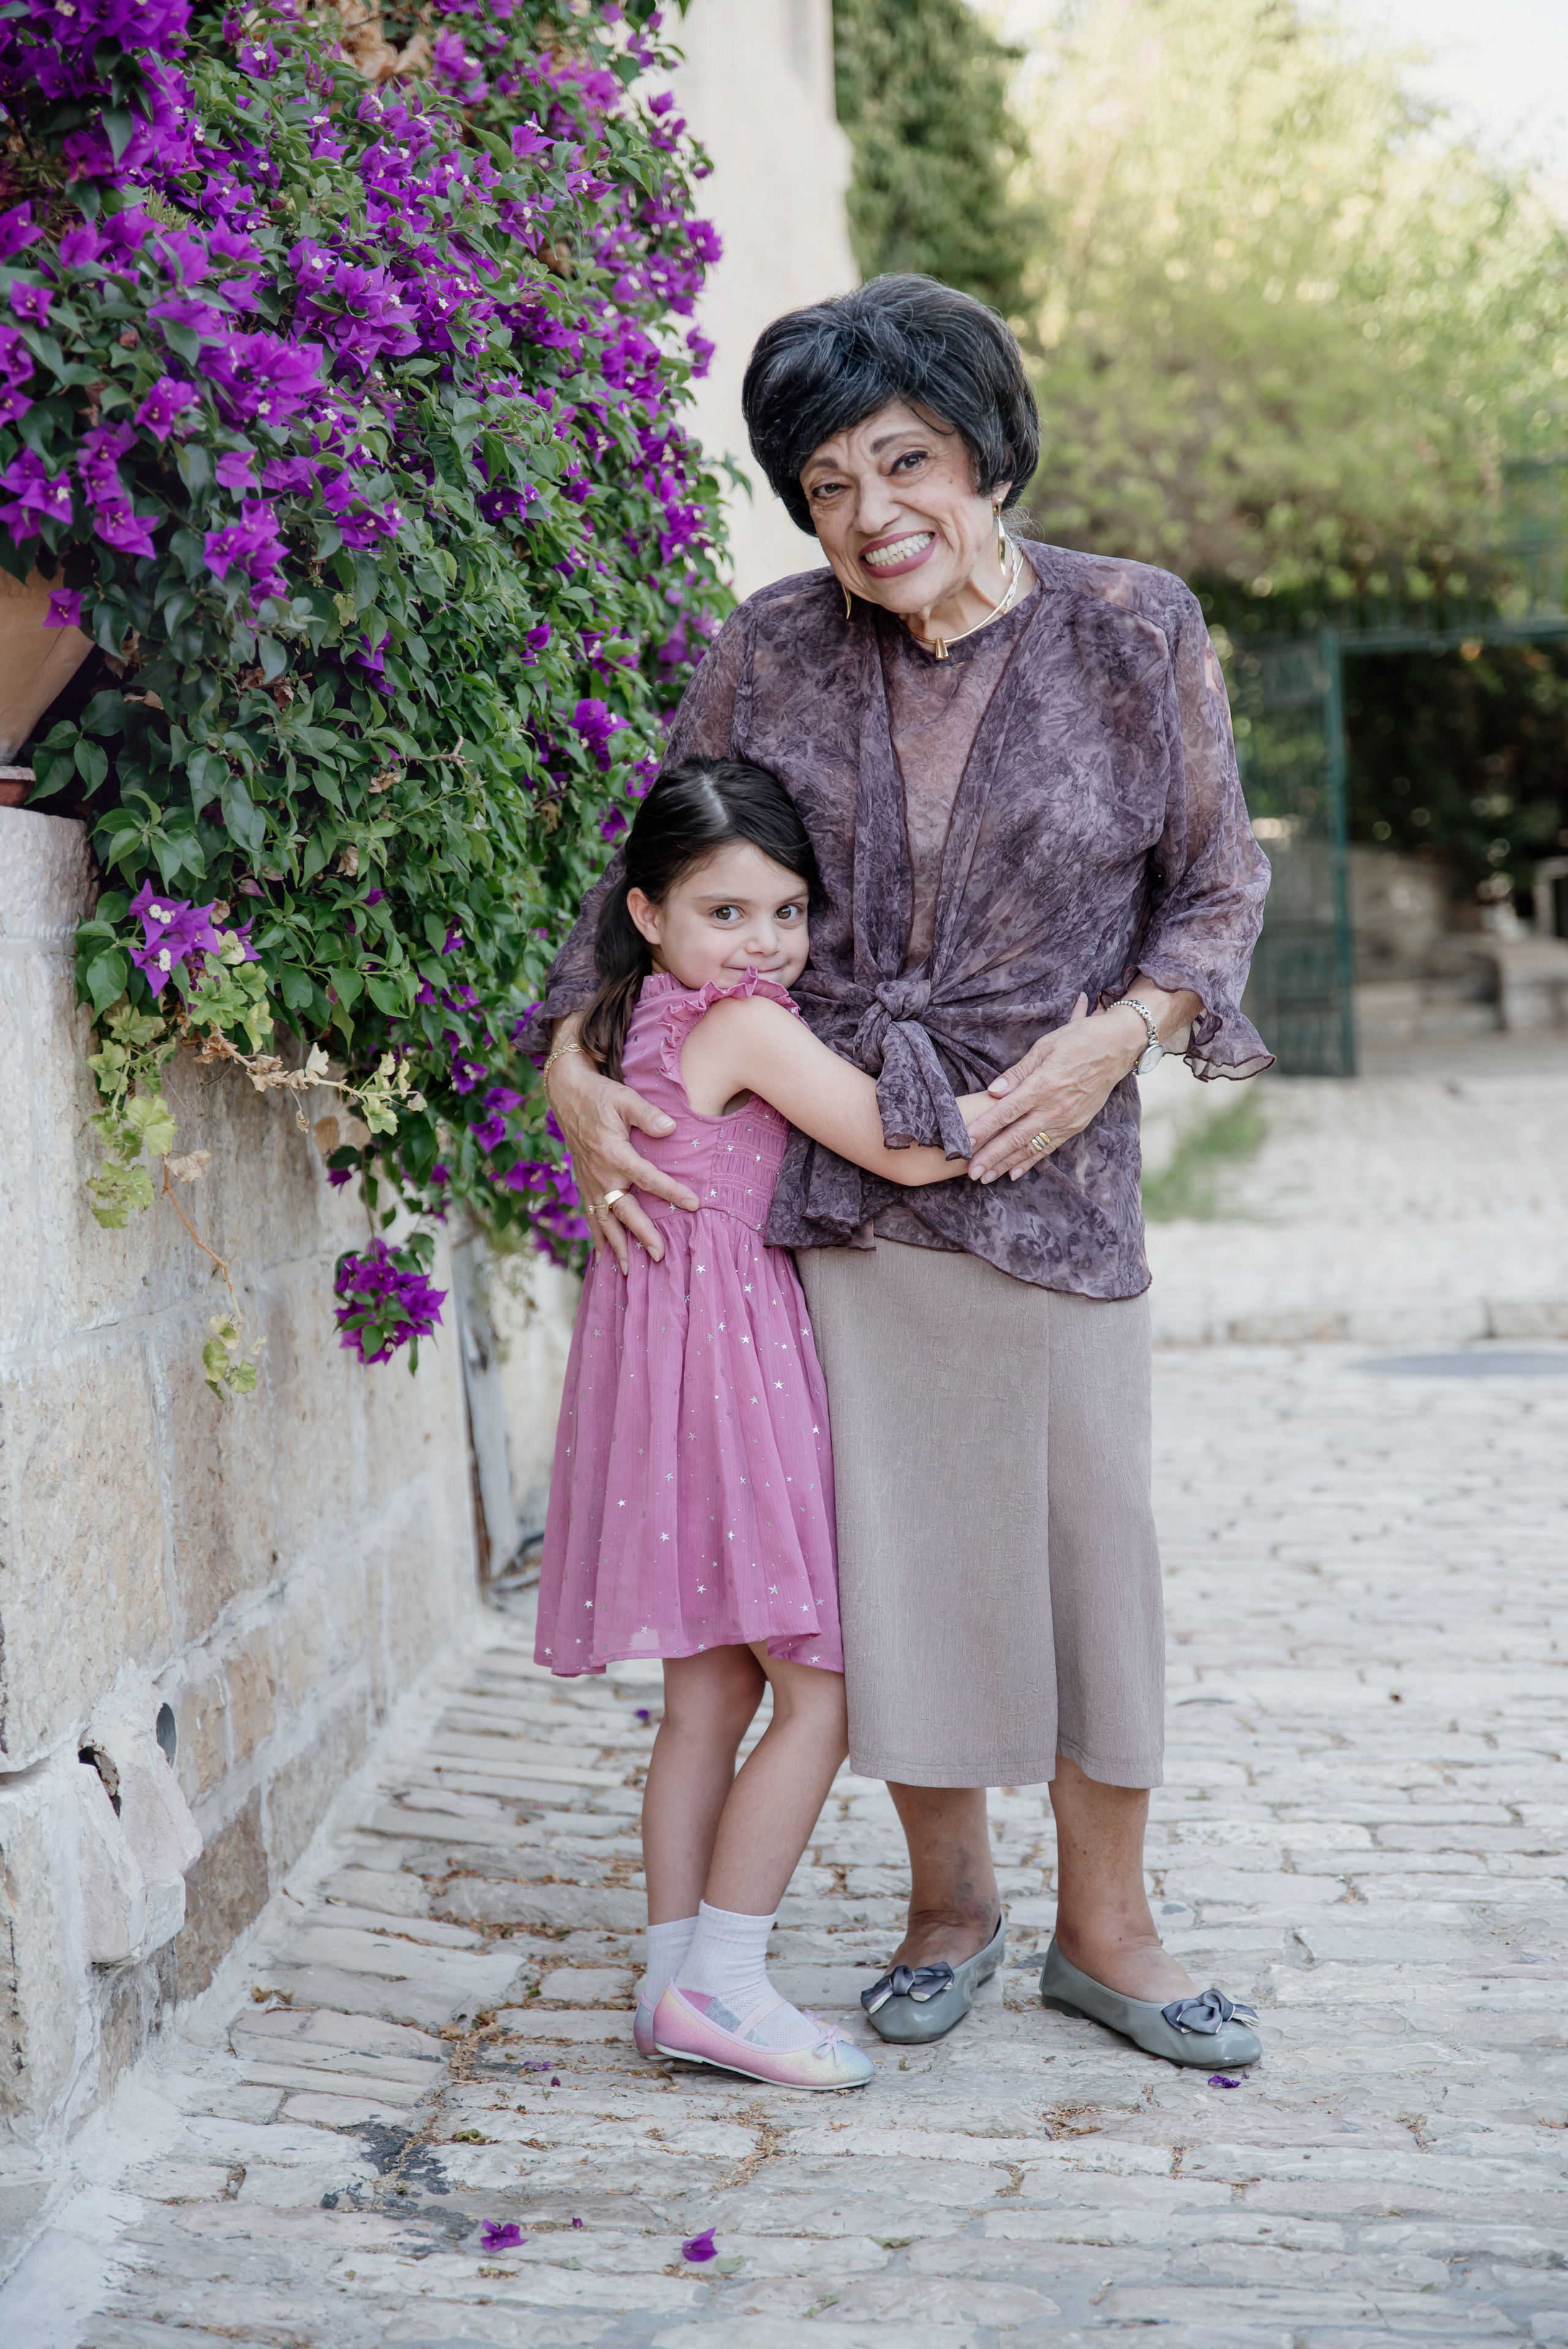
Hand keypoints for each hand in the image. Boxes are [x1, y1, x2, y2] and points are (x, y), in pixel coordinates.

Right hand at [548, 1024, 698, 1270]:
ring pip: (603, 1221)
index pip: (647, 1178)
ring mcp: (589, 1181)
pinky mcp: (583, 1183)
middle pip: (623, 1211)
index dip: (671, 1192)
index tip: (693, 1205)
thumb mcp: (625, 1098)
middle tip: (659, 1256)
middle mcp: (600, 1174)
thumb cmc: (600, 1095)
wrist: (567, 1093)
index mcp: (613, 1153)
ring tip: (626, 1271)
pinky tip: (602, 1257)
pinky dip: (597, 1237)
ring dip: (615, 1246)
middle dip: (641, 1235)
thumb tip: (671, 1129)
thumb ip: (648, 1114)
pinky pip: (590, 1215)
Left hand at [963, 995, 1143, 1183]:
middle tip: (971, 1172)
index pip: (1007, 1111)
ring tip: (985, 1178)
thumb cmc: (1078, 1040)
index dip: (984, 1127)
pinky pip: (1048, 1148)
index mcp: (1043, 1085)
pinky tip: (1013, 1173)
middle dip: (991, 1155)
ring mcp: (1066, 1120)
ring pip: (1030, 1147)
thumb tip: (993, 1092)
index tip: (965, 1141)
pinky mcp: (1075, 1126)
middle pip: (1016, 1136)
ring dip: (1006, 1164)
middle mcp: (1054, 1107)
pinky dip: (1030, 1162)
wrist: (1117, 1047)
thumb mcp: (1045, 1047)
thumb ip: (1017, 1073)